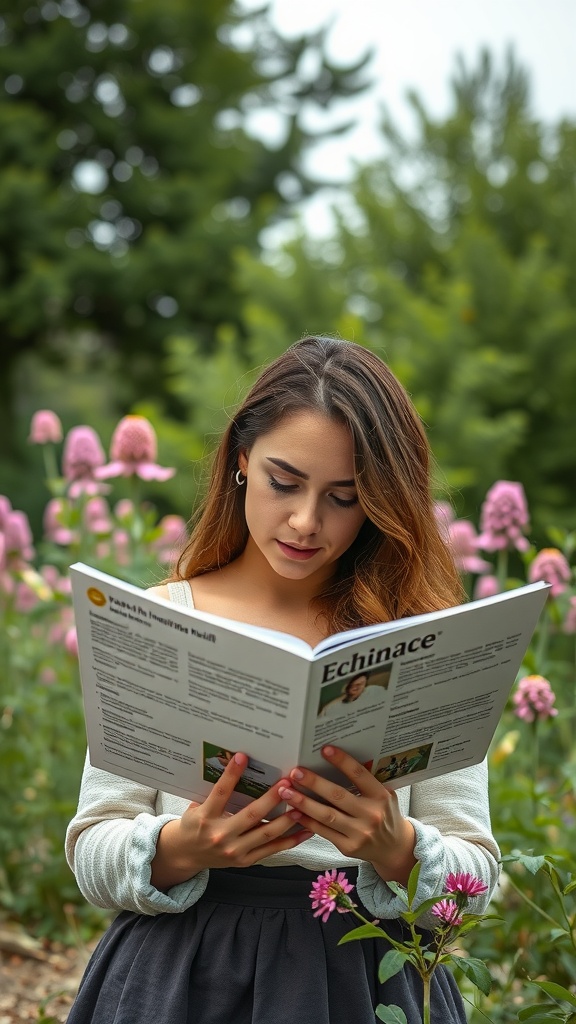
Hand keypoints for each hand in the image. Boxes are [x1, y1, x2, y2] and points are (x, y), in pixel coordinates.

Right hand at [151, 752, 311, 889]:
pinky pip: (271, 850)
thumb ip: (213, 793)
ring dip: (286, 820)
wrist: (185, 855)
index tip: (243, 756)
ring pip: (265, 834)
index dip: (231, 775)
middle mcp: (220, 835)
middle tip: (287, 782)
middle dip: (271, 799)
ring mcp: (234, 851)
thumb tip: (234, 766)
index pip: (220, 793)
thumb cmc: (194, 824)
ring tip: (302, 806)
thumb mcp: (196, 807)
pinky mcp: (245, 861)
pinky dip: (290, 841)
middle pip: (251, 815)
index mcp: (205, 818)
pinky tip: (306, 830)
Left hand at [278, 745, 415, 884]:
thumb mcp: (385, 795)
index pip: (359, 775)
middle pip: (338, 796)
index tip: (324, 749)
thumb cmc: (385, 814)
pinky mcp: (348, 847)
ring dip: (304, 803)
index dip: (342, 761)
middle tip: (295, 772)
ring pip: (327, 815)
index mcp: (381, 796)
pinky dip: (307, 821)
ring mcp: (359, 833)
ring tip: (286, 792)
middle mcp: (371, 814)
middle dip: (314, 783)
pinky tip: (293, 812)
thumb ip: (367, 782)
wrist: (395, 848)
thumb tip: (338, 760)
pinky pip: (323, 832)